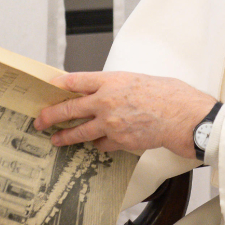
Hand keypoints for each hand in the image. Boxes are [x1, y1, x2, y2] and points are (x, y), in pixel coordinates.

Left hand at [35, 72, 217, 157]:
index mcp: (112, 80)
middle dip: (50, 115)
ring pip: (79, 132)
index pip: (76, 80)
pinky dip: (98, 144)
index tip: (50, 87)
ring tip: (56, 139)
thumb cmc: (171, 96)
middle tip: (40, 120)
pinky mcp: (118, 141)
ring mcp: (109, 123)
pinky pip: (100, 144)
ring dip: (65, 136)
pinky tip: (97, 144)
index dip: (60, 84)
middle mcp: (105, 101)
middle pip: (69, 108)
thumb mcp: (141, 80)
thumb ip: (121, 86)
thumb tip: (108, 92)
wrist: (184, 117)